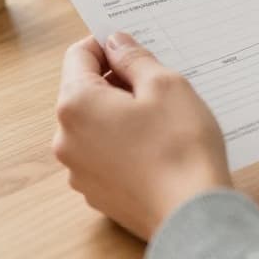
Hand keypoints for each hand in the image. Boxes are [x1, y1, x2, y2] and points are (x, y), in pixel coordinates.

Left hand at [52, 33, 231, 239]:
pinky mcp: (96, 193)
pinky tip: (156, 147)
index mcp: (76, 105)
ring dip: (120, 113)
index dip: (107, 44)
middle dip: (117, 81)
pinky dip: (123, 143)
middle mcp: (66, 139)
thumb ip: (134, 58)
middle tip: (157, 83)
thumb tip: (116, 43)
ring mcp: (79, 170)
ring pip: (94, 124)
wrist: (192, 215)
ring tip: (161, 118)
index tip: (132, 46)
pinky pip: (103, 154)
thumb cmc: (180, 147)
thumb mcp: (165, 85)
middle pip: (84, 91)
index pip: (79, 55)